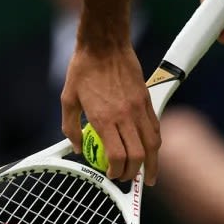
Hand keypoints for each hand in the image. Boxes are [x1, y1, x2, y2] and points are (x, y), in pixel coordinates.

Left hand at [60, 45, 160, 183]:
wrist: (105, 43)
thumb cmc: (83, 68)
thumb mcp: (67, 98)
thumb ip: (70, 127)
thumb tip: (78, 147)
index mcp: (104, 118)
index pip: (117, 156)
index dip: (116, 171)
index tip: (111, 174)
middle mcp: (125, 116)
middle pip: (137, 156)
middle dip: (134, 173)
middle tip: (128, 179)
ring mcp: (138, 109)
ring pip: (152, 145)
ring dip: (152, 163)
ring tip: (150, 175)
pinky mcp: (146, 101)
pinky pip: (155, 128)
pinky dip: (155, 144)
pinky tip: (152, 151)